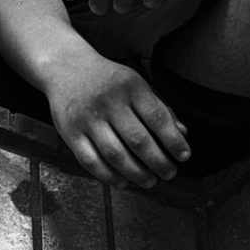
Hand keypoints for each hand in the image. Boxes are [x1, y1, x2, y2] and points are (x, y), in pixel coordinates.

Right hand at [46, 52, 191, 187]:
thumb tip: (182, 133)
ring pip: (115, 154)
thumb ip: (161, 107)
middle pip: (138, 140)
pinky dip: (109, 176)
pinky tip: (124, 182)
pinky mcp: (70, 133)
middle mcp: (109, 102)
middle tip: (170, 173)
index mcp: (130, 87)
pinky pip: (91, 161)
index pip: (157, 117)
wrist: (66, 68)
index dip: (173, 140)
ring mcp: (87, 119)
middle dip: (158, 162)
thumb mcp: (138, 84)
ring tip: (150, 181)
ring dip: (137, 173)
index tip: (184, 156)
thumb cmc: (109, 80)